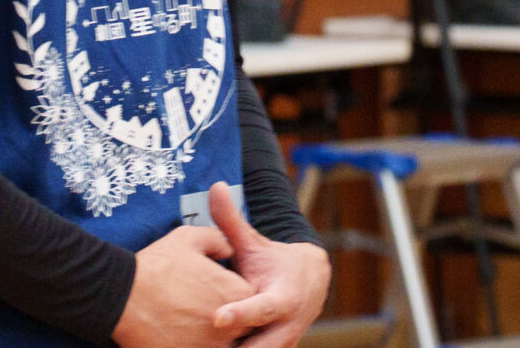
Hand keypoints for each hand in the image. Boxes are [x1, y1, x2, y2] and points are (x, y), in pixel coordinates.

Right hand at [113, 219, 257, 347]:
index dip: (231, 291)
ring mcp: (212, 346)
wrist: (122, 298)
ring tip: (186, 320)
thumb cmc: (157, 266)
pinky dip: (194, 343)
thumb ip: (218, 240)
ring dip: (209, 333)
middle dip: (225, 316)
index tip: (214, 288)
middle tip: (198, 304)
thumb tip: (228, 250)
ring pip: (222, 341)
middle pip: (240, 325)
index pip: (249, 297)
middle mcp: (231, 324)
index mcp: (237, 292)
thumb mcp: (190, 237)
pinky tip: (177, 331)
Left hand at [209, 182, 330, 347]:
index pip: (259, 309)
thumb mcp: (254, 243)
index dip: (240, 313)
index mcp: (282, 297)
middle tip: (208, 344)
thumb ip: (232, 221)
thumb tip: (215, 187)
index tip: (217, 319)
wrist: (311, 281)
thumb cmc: (274, 261)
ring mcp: (283, 345)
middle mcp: (285, 326)